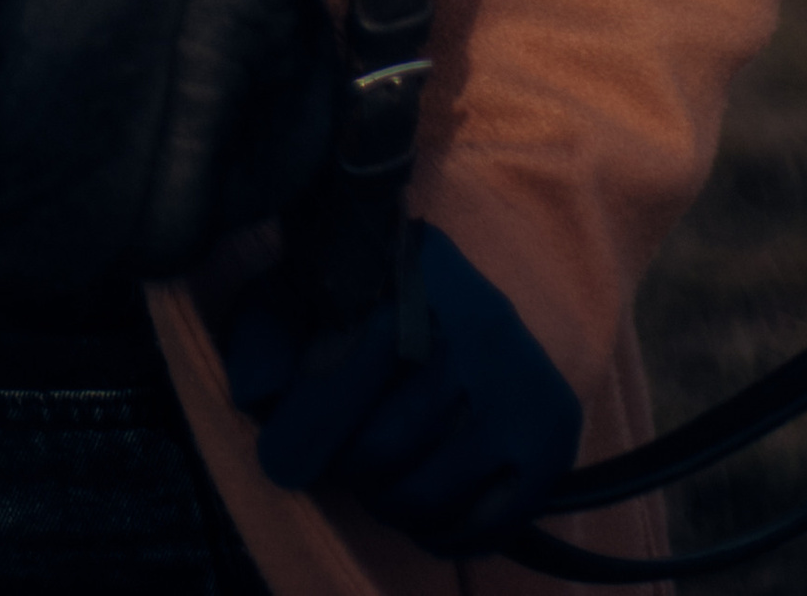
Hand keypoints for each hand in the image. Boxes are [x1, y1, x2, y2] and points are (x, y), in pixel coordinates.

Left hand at [221, 224, 583, 548]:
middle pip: (384, 446)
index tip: (280, 458)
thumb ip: (267, 337)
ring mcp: (523, 385)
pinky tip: (421, 511)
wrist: (461, 295)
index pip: (348, 369)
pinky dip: (444, 533)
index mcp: (414, 273)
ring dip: (389, 502)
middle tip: (339, 460)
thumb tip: (254, 397)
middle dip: (347, 467)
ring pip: (430, 491)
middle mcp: (481, 324)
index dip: (306, 426)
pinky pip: (487, 523)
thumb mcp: (304, 296)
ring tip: (377, 480)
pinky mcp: (552, 436)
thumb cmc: (362, 301)